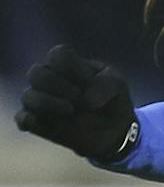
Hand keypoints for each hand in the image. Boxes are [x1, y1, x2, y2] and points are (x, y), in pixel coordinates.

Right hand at [14, 45, 138, 161]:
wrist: (114, 132)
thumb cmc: (112, 101)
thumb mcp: (118, 86)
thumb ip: (105, 84)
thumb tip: (83, 99)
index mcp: (68, 65)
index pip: (57, 54)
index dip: (71, 67)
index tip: (88, 79)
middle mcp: (48, 80)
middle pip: (37, 73)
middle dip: (58, 85)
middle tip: (77, 97)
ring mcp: (40, 101)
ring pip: (28, 96)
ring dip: (49, 103)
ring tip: (71, 110)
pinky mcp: (36, 122)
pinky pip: (22, 118)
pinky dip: (30, 120)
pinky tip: (47, 123)